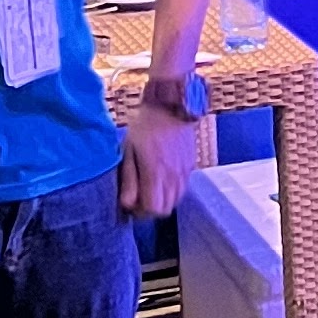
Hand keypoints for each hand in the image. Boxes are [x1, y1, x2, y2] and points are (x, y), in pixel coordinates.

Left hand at [118, 91, 203, 218]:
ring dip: (161, 200)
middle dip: (150, 210)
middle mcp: (174, 177)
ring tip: (149, 188)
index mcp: (156, 173)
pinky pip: (182, 189)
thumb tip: (126, 204)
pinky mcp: (190, 166)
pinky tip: (161, 179)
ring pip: (175, 201)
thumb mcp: (129, 150)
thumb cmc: (145, 126)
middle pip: (165, 210)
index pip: (152, 210)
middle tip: (138, 197)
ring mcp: (184, 172)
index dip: (139, 212)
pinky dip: (171, 191)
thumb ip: (129, 180)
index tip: (130, 203)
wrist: (171, 106)